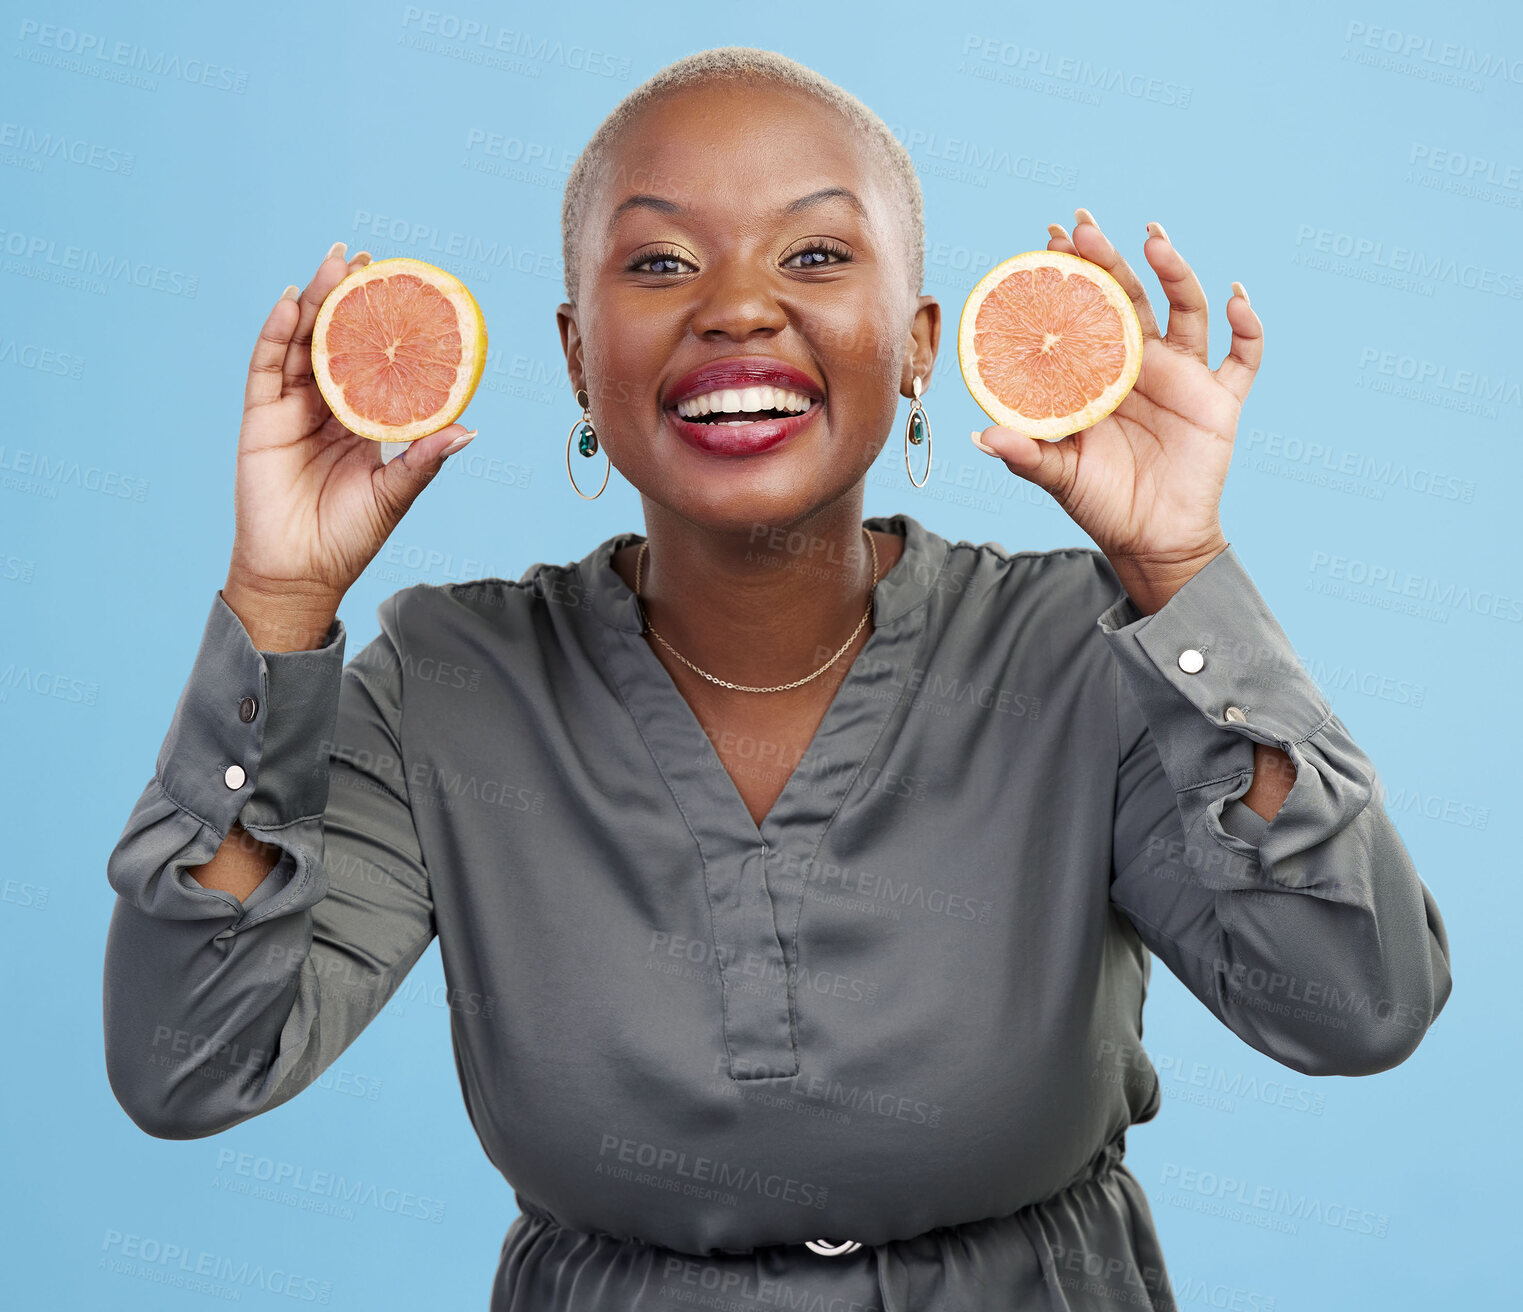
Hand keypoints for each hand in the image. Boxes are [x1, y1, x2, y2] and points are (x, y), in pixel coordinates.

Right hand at [225, 241, 477, 618]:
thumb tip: (468, 431)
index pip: (371, 360)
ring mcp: (290, 409)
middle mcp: (326, 408)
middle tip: (364, 257)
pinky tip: (292, 301)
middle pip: (334, 339)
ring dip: (315, 301)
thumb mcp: (395, 494)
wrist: (301, 572)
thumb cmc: (349, 537)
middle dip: (346, 297)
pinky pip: (267, 366)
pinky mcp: (261, 418)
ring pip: (302, 343)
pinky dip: (278, 332)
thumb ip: (424, 460)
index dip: (381, 325)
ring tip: (333, 263)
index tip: (401, 289)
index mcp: (361, 421)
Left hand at [971, 209, 1261, 601]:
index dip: (1072, 274)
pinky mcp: (1221, 401)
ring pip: (1188, 310)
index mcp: (1101, 373)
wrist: (1151, 542)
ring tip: (1154, 240)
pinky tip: (1239, 298)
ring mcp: (1185, 377)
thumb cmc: (1100, 503)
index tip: (1050, 239)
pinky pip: (1244, 357)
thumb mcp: (1058, 477)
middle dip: (1111, 258)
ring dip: (1176, 272)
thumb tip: (981, 437)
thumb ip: (1026, 454)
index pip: (1085, 310)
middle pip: (1131, 297)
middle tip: (1085, 225)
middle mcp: (1143, 363)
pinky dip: (1248, 327)